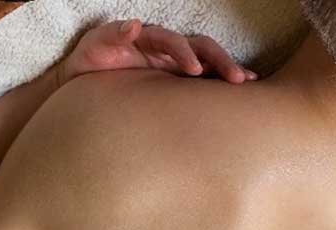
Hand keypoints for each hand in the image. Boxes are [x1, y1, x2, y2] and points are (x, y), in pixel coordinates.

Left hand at [59, 19, 256, 85]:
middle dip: (220, 61)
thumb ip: (113, 34)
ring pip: (209, 64)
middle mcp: (168, 51)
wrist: (87, 83)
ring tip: (248, 83)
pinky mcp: (178, 85)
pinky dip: (221, 88)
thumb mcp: (95, 44)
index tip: (193, 69)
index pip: (173, 41)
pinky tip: (240, 97)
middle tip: (237, 79)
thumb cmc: (91, 62)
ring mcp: (176, 67)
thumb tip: (133, 25)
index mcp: (151, 39)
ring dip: (228, 71)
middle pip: (202, 48)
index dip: (184, 52)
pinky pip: (205, 83)